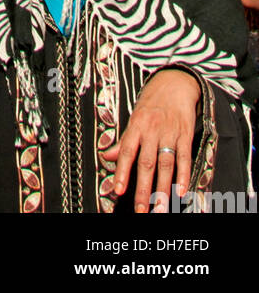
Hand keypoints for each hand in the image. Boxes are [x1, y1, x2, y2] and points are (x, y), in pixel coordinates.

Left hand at [102, 69, 199, 211]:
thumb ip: (124, 140)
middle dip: (142, 189)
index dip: (122, 172)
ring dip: (162, 189)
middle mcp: (152, 130)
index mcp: (136, 125)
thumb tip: (106, 156)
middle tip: (139, 209)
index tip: (118, 191)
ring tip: (159, 208)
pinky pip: (184, 158)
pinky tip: (181, 191)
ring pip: (165, 165)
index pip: (127, 151)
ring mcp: (169, 133)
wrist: (174, 83)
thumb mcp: (134, 117)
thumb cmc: (151, 103)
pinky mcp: (185, 135)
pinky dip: (184, 175)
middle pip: (146, 163)